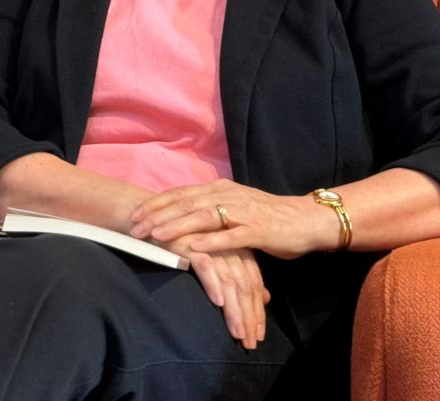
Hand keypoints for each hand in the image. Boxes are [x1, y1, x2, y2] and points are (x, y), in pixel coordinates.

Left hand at [130, 179, 326, 259]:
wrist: (306, 220)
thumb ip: (210, 209)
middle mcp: (228, 196)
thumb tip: (180, 216)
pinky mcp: (258, 230)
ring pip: (204, 216)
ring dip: (178, 226)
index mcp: (220, 189)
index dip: (156, 204)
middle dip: (158, 215)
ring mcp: (243, 212)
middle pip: (186, 203)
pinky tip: (195, 249)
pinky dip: (212, 241)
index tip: (134, 214)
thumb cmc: (267, 218)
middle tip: (134, 227)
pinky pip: (231, 235)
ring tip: (156, 235)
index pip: (181, 194)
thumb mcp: (234, 208)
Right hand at [164, 235, 269, 349]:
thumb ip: (241, 275)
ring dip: (234, 309)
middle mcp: (228, 246)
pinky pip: (205, 265)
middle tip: (250, 342)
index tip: (257, 335)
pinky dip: (212, 283)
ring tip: (237, 332)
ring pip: (229, 279)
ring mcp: (210, 244)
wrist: (156, 220)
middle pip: (245, 285)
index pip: (253, 283)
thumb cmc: (187, 240)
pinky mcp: (190, 243)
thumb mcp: (218, 257)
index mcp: (238, 249)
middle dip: (249, 316)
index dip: (257, 310)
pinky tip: (218, 302)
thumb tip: (266, 297)